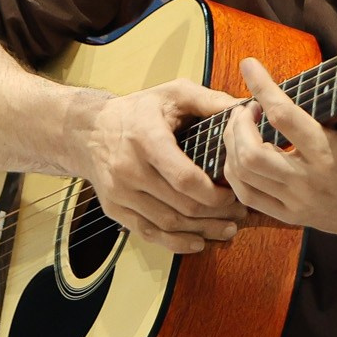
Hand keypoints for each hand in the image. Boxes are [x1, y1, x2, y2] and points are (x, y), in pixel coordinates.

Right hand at [71, 80, 244, 254]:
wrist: (89, 131)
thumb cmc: (139, 110)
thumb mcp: (173, 93)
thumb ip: (210, 100)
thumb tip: (247, 110)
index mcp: (146, 138)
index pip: (184, 177)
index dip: (213, 192)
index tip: (234, 192)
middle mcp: (129, 168)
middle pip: (180, 205)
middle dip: (215, 214)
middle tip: (240, 213)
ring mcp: (119, 193)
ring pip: (167, 224)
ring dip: (202, 231)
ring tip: (227, 229)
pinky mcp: (114, 209)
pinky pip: (148, 233)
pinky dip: (176, 243)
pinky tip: (198, 241)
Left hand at [221, 57, 336, 250]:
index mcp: (331, 154)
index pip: (284, 117)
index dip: (262, 87)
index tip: (249, 64)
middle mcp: (309, 181)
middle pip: (252, 154)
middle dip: (238, 123)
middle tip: (246, 106)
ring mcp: (296, 201)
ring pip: (243, 174)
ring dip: (233, 143)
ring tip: (242, 125)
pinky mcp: (290, 215)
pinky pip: (247, 195)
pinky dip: (234, 170)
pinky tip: (242, 151)